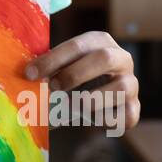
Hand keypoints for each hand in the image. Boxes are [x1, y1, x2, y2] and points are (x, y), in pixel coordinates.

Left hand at [25, 31, 139, 130]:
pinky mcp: (134, 108)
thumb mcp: (58, 67)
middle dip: (75, 74)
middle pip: (104, 58)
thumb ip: (46, 67)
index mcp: (100, 41)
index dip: (53, 59)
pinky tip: (89, 119)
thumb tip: (27, 74)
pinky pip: (125, 116)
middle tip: (52, 87)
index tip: (30, 74)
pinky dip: (105, 120)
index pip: (78, 46)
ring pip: (120, 88)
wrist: (89, 100)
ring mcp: (131, 83)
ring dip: (89, 100)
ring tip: (68, 106)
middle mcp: (121, 58)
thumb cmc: (68, 78)